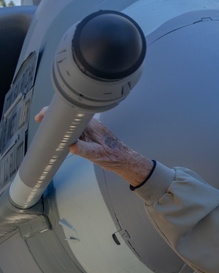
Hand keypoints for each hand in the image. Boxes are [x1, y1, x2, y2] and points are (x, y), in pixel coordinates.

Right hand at [34, 108, 154, 187]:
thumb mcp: (96, 154)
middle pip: (68, 116)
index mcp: (90, 125)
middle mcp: (89, 123)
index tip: (43, 116)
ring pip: (70, 122)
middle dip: (54, 118)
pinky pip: (74, 128)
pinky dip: (65, 130)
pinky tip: (60, 136)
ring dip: (59, 125)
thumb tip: (72, 147)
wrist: (123, 159)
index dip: (55, 113)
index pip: (70, 114)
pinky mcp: (89, 133)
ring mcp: (89, 127)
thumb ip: (83, 150)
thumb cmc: (113, 156)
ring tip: (48, 129)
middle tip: (42, 122)